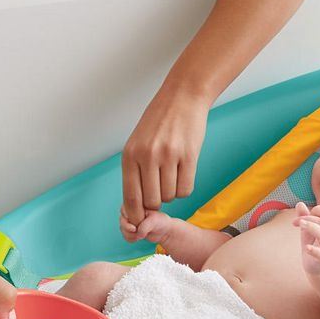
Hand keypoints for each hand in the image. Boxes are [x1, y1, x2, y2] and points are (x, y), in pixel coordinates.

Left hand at [120, 86, 208, 225]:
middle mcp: (147, 156)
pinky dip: (184, 188)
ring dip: (171, 192)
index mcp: (130, 155)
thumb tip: (135, 206)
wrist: (182, 97)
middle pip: (152, 201)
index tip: (140, 221)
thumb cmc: (158, 122)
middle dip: (157, 202)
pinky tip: (183, 173)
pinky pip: (186, 189)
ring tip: (172, 174)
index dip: (136, 214)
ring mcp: (168, 156)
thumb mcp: (137, 143)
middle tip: (160, 190)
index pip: (131, 197)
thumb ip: (135, 171)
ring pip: (170, 196)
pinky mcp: (189, 156)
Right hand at [121, 209, 178, 245]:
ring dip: (131, 236)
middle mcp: (130, 211)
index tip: (135, 228)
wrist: (163, 230)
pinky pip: (125, 236)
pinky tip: (139, 237)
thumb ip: (145, 225)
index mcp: (136, 204)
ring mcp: (129, 220)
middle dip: (130, 230)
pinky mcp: (130, 229)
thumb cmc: (160, 221)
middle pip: (122, 221)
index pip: (125, 210)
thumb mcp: (154, 221)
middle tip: (138, 232)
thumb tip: (137, 232)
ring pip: (123, 230)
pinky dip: (131, 239)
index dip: (129, 221)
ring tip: (142, 235)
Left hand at [295, 201, 319, 275]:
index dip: (316, 210)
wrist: (319, 266)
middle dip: (308, 219)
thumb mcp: (306, 229)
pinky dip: (314, 250)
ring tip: (301, 225)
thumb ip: (303, 217)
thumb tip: (299, 203)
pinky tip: (307, 248)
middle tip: (295, 222)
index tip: (303, 217)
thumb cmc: (314, 244)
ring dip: (311, 227)